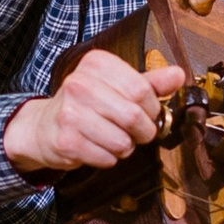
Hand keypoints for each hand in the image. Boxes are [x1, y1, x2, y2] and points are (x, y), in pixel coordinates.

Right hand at [3, 47, 185, 177]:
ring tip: (113, 139)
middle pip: (133, 116)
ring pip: (122, 141)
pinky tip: (97, 147)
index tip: (147, 112)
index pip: (141, 88)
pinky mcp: (66, 141)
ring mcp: (70, 113)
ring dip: (126, 147)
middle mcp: (79, 84)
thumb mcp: (117, 86)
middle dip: (143, 131)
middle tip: (138, 132)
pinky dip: (109, 158)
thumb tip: (179, 75)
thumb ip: (150, 82)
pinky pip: (107, 158)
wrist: (44, 127)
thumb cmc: (86, 105)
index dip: (152, 107)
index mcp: (96, 64)